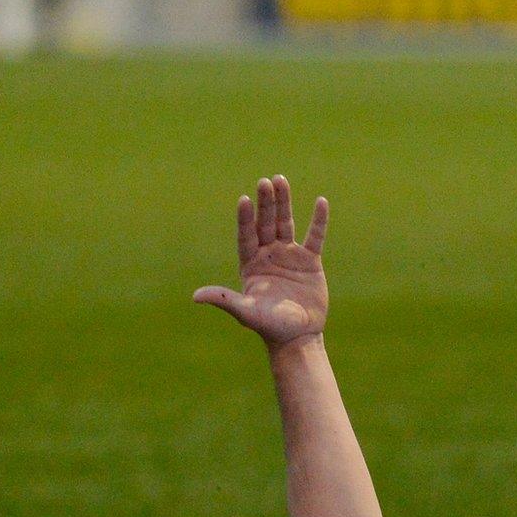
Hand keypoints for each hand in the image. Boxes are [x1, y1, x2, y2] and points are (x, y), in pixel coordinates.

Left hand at [194, 175, 329, 348]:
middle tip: (265, 181)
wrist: (297, 336)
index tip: (244, 200)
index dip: (245, 219)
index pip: (246, 235)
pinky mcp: (310, 261)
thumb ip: (224, 299)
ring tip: (280, 180)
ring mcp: (289, 256)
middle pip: (265, 223)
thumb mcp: (246, 313)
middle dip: (265, 203)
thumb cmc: (269, 326)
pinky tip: (321, 202)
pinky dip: (318, 220)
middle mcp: (268, 255)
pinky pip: (315, 236)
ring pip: (286, 224)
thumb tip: (195, 297)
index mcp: (250, 264)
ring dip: (283, 203)